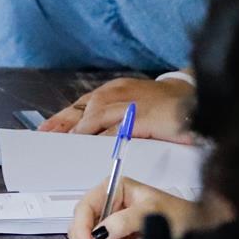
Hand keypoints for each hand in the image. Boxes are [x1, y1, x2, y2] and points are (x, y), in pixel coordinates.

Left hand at [41, 75, 194, 139]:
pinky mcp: (143, 116)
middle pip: (84, 109)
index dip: (62, 118)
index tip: (45, 130)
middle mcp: (119, 93)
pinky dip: (101, 138)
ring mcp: (130, 103)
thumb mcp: (133, 108)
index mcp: (115, 90)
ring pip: (95, 117)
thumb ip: (112, 119)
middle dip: (63, 124)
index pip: (82, 104)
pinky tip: (90, 148)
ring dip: (78, 132)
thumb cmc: (164, 105)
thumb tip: (88, 135)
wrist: (194, 98)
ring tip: (63, 147)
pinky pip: (117, 128)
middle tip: (45, 137)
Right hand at [67, 176, 201, 238]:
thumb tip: (101, 231)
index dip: (82, 225)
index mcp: (115, 189)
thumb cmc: (181, 214)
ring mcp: (113, 226)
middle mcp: (110, 206)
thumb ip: (126, 220)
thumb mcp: (153, 213)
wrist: (199, 231)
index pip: (86, 206)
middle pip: (81, 224)